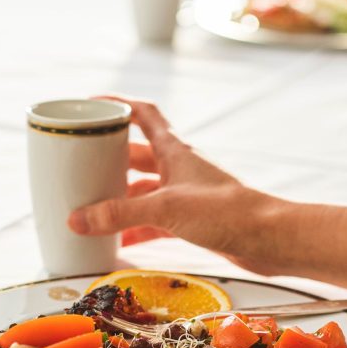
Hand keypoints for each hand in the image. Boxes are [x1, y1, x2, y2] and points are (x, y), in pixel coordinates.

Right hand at [67, 96, 299, 276]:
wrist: (270, 238)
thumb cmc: (226, 211)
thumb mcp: (165, 208)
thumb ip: (120, 214)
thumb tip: (77, 219)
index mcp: (174, 150)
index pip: (143, 114)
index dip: (117, 105)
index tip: (91, 105)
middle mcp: (179, 167)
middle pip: (137, 155)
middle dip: (109, 161)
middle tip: (80, 168)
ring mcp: (186, 194)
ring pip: (144, 191)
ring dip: (121, 199)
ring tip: (91, 209)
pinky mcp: (193, 220)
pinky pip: (155, 220)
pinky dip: (136, 228)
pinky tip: (118, 242)